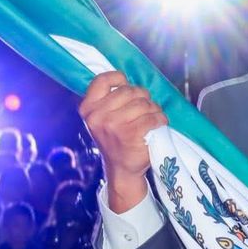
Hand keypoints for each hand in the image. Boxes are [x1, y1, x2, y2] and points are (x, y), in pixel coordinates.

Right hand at [78, 72, 166, 212]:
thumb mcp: (102, 119)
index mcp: (88, 109)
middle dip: (142, 98)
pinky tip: (159, 124)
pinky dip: (160, 119)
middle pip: (129, 91)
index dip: (118, 79)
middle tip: (144, 109)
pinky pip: (152, 116)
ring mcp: (114, 125)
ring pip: (143, 103)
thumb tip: (127, 81)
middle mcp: (98, 116)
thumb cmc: (115, 140)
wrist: (122, 169)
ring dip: (153, 109)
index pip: (102, 81)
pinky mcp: (131, 134)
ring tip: (152, 118)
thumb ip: (108, 100)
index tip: (125, 85)